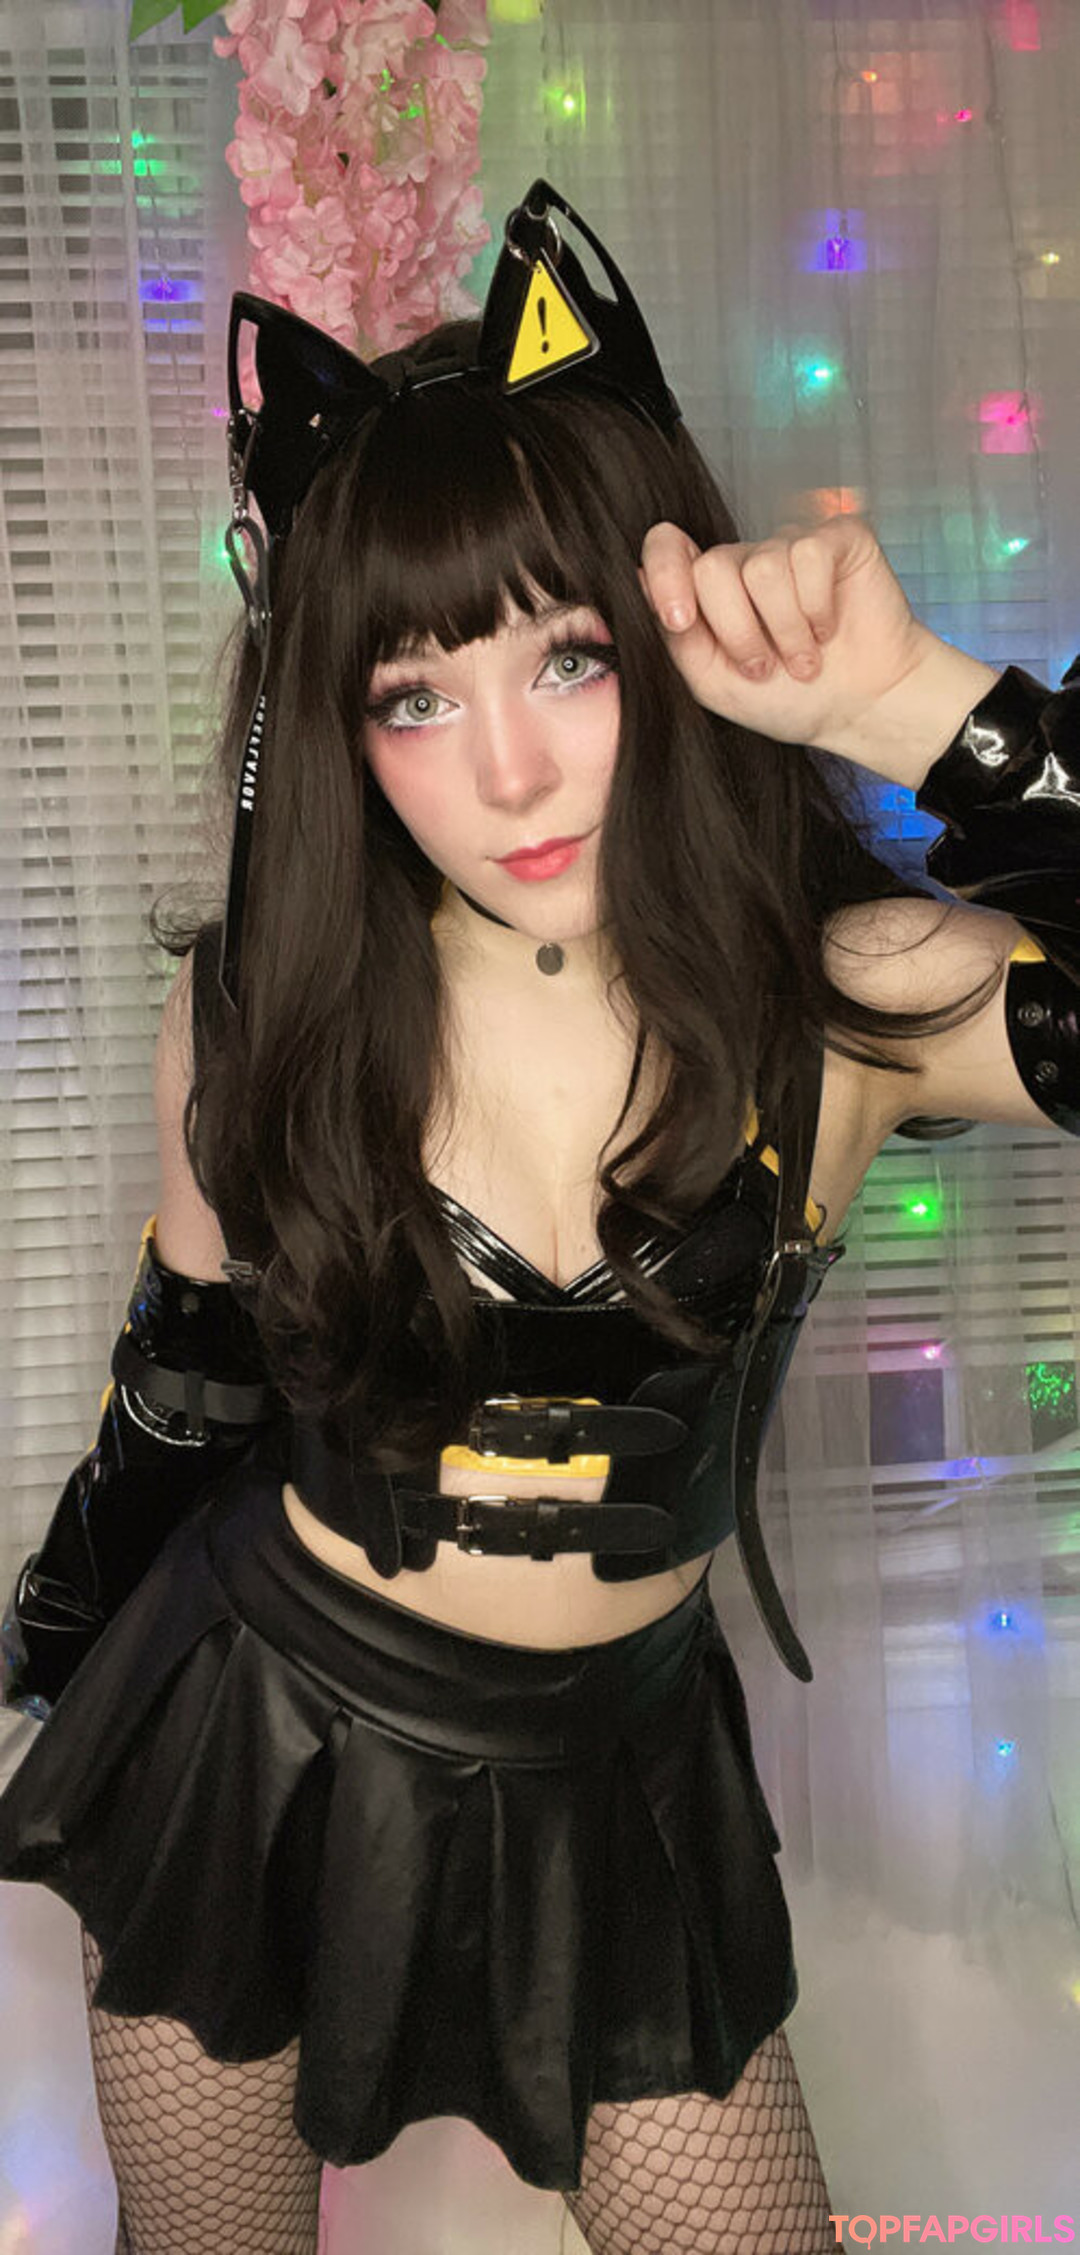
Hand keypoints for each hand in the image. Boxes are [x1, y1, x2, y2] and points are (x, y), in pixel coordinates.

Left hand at [638, 513, 936, 757]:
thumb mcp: (712, 681)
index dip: (667, 574)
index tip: (682, 621)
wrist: (860, 709)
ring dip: (786, 631)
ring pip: (765, 567)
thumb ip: (672, 634)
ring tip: (805, 659)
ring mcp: (791, 545)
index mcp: (709, 590)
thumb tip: (636, 580)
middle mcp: (747, 560)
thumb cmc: (788, 700)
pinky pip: (809, 555)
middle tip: (766, 667)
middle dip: (740, 631)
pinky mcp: (838, 537)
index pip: (666, 546)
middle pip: (715, 565)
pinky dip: (818, 609)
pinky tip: (830, 629)